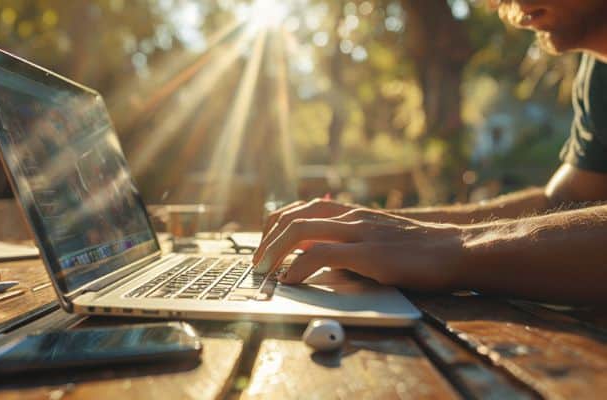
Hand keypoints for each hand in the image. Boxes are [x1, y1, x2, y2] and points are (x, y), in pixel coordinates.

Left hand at [254, 208, 465, 290]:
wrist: (457, 250)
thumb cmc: (419, 251)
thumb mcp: (378, 238)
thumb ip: (351, 242)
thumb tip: (317, 256)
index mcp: (353, 213)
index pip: (301, 208)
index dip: (276, 224)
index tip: (265, 244)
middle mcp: (351, 217)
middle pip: (293, 216)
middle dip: (267, 239)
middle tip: (257, 263)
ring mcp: (359, 232)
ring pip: (300, 230)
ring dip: (274, 251)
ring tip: (264, 271)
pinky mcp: (368, 253)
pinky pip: (320, 254)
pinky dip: (298, 266)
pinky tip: (290, 281)